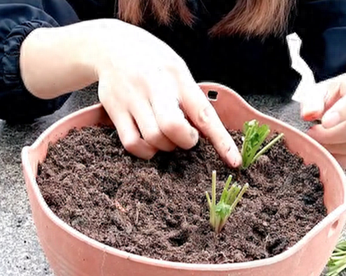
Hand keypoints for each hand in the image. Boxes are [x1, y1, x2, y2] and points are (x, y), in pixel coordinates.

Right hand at [91, 20, 241, 166]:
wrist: (111, 45)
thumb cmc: (153, 62)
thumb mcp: (177, 69)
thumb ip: (190, 97)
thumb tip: (206, 133)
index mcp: (177, 76)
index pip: (203, 112)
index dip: (221, 140)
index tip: (234, 161)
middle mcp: (154, 86)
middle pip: (173, 128)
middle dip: (185, 141)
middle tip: (187, 137)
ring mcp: (132, 99)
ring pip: (153, 139)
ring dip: (166, 147)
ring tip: (166, 135)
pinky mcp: (114, 110)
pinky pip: (133, 143)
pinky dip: (146, 151)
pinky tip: (149, 143)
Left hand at [300, 72, 345, 169]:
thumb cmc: (335, 97)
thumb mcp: (321, 90)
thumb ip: (312, 99)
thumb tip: (308, 114)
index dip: (342, 112)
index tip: (324, 122)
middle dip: (331, 135)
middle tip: (312, 132)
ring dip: (332, 148)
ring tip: (317, 140)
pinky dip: (338, 159)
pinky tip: (326, 149)